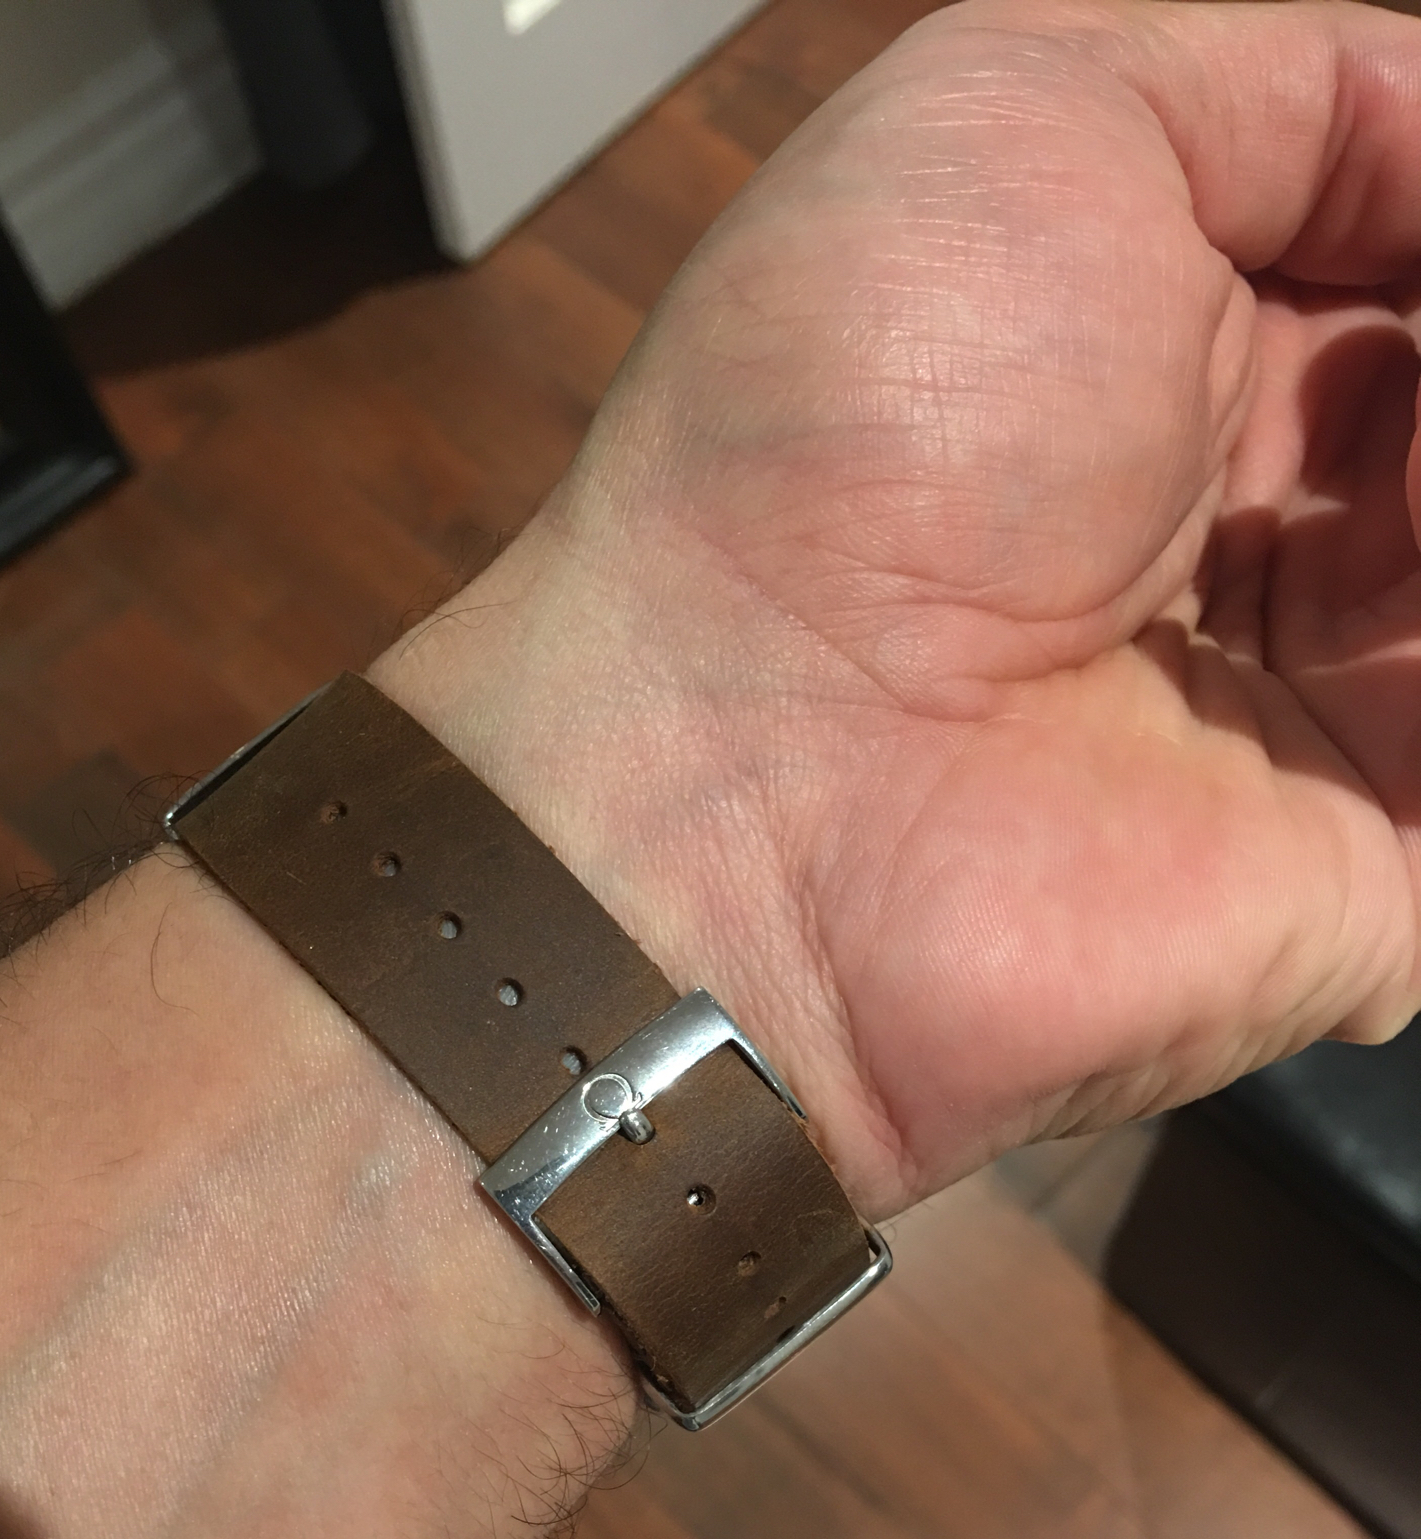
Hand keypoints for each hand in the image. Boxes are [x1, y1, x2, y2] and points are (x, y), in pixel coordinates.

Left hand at [377, 0, 1420, 1214]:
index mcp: (1161, 361)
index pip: (1397, 268)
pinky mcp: (1369, 859)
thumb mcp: (1032, 111)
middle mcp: (1242, 534)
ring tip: (1384, 475)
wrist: (766, 759)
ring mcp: (1311, 706)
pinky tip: (1401, 542)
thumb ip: (1296, 95)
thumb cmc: (855, 426)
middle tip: (1397, 360)